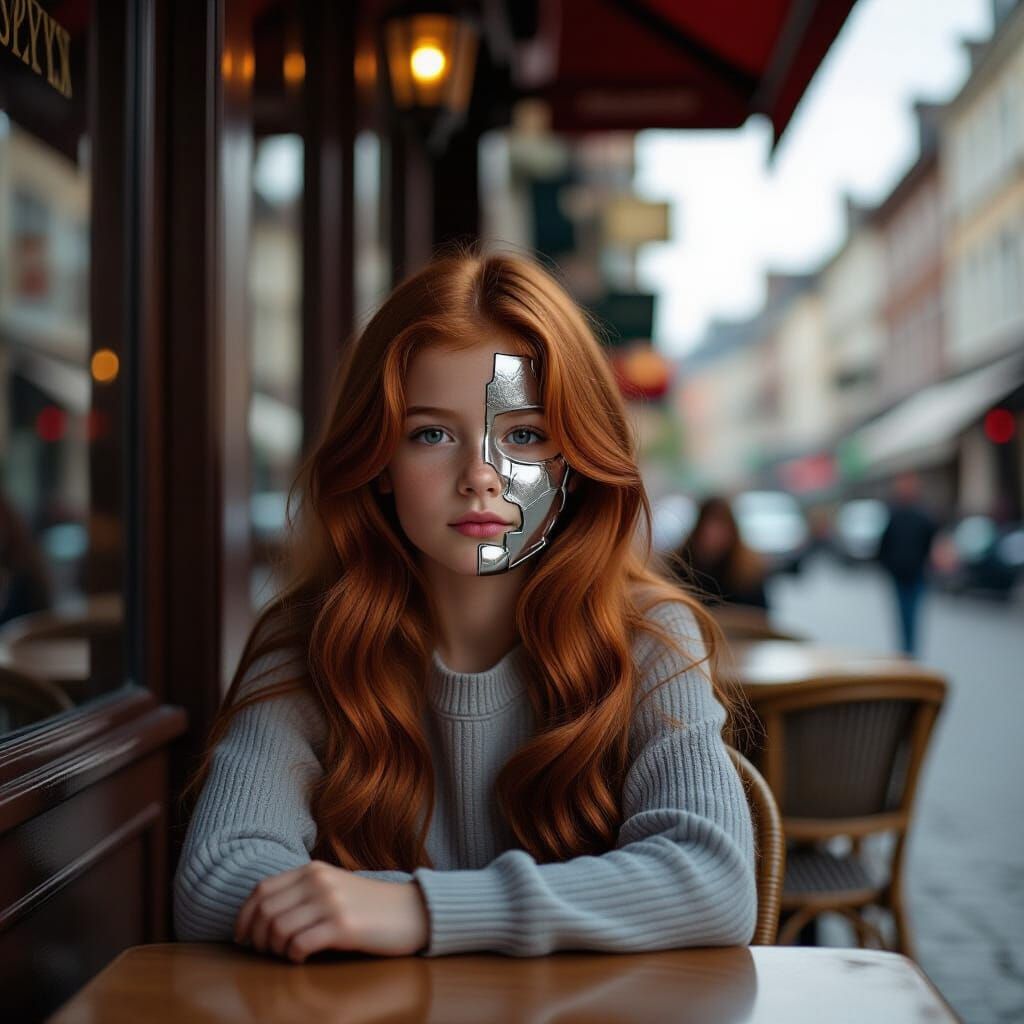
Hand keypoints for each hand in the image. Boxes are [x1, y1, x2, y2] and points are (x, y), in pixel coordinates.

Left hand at [234, 860, 429, 961]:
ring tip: (287, 955)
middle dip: (256, 938)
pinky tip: (303, 958)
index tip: (242, 938)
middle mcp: (318, 881)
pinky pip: (300, 944)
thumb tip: (262, 915)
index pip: (261, 890)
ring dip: (275, 950)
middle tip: (265, 953)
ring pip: (278, 929)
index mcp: (313, 870)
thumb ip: (303, 891)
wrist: (411, 911)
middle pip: (265, 912)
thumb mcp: (333, 887)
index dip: (244, 917)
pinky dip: (293, 956)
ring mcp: (331, 902)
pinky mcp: (343, 926)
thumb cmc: (368, 906)